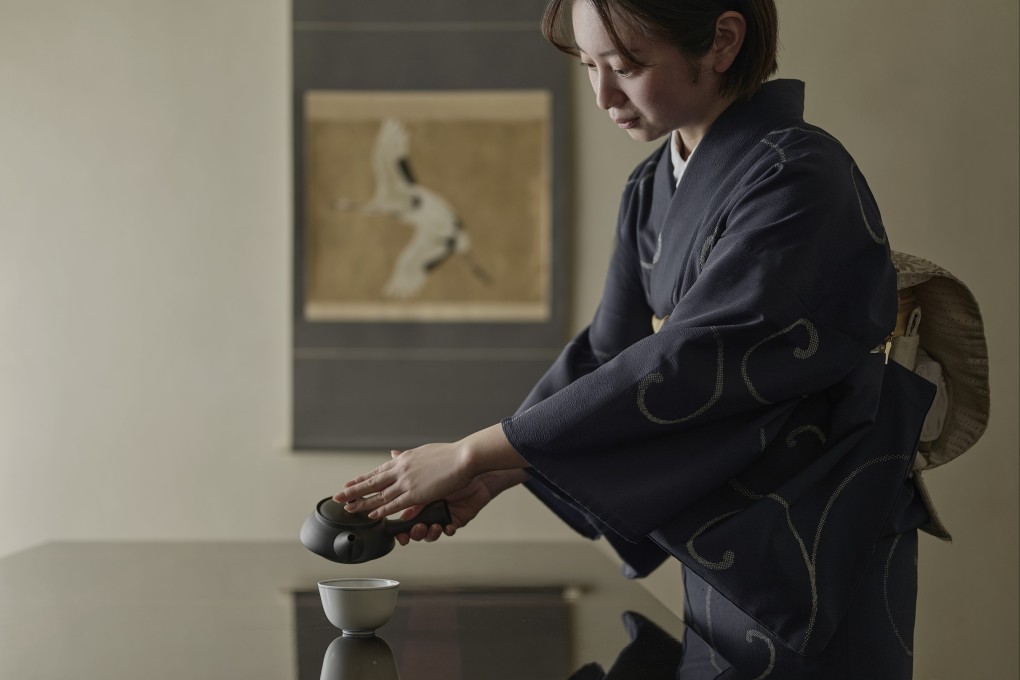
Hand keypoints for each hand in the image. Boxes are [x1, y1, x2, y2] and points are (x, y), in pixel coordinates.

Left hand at [334, 441, 473, 519]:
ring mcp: (406, 482)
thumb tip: (395, 454)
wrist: (463, 457)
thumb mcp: (423, 452)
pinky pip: (393, 504)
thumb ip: (407, 457)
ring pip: (378, 495)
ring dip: (361, 502)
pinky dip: (380, 510)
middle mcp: (401, 469)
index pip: (378, 471)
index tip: (349, 483)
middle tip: (338, 496)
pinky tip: (370, 514)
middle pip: (372, 482)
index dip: (362, 478)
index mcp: (403, 459)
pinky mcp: (415, 494)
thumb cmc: (449, 454)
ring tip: (347, 507)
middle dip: (354, 490)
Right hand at [394, 469, 529, 544]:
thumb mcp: (423, 469)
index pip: (403, 516)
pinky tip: (447, 526)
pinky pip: (450, 530)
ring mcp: (442, 515)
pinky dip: (447, 530)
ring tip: (429, 527)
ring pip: (430, 534)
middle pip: (415, 529)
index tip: (389, 528)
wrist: (472, 465)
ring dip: (428, 534)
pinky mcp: (456, 518)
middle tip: (407, 534)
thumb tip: (391, 454)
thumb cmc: (449, 466)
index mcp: (418, 499)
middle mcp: (429, 509)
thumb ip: (405, 470)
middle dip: (411, 533)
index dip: (397, 525)